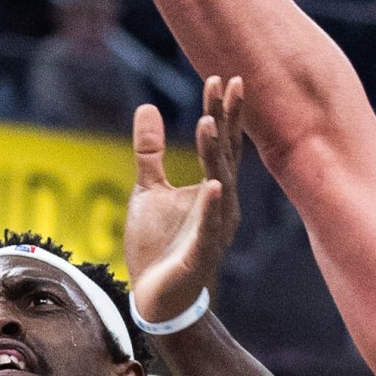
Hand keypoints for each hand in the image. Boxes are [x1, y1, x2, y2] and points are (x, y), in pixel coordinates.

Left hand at [126, 76, 241, 324]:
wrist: (156, 297)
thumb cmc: (158, 245)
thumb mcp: (148, 189)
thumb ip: (150, 151)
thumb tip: (147, 108)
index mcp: (212, 188)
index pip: (221, 142)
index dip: (222, 111)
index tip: (220, 77)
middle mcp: (221, 204)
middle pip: (225, 154)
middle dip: (226, 119)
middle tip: (229, 82)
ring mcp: (215, 228)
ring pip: (218, 183)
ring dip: (213, 152)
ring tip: (208, 120)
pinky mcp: (201, 253)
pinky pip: (209, 226)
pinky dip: (212, 206)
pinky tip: (214, 185)